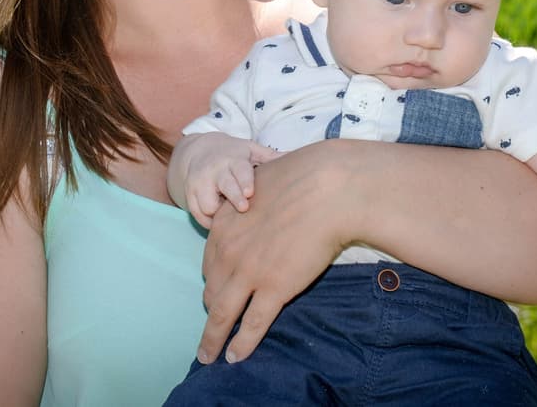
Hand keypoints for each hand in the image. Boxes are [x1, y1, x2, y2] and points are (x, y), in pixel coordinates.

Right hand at [182, 136, 278, 228]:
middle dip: (232, 197)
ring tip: (230, 215)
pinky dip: (207, 222)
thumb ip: (270, 156)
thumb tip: (296, 158)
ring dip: (219, 214)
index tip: (249, 192)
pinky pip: (197, 214)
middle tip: (243, 207)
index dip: (244, 181)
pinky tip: (218, 223)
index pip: (239, 170)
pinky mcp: (189, 195)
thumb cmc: (232, 153)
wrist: (197, 150)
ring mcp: (199, 183)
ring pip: (206, 204)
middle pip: (224, 186)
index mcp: (233, 159)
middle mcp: (214, 171)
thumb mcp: (250, 149)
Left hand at [196, 140, 349, 364]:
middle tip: (215, 324)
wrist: (327, 188)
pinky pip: (251, 325)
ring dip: (213, 339)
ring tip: (209, 355)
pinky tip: (234, 358)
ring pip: (222, 315)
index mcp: (223, 225)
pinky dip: (241, 345)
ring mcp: (248, 273)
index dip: (213, 280)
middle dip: (212, 309)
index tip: (217, 290)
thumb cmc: (301, 178)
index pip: (210, 263)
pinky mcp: (274, 289)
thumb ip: (248, 199)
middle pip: (211, 290)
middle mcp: (228, 251)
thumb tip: (253, 198)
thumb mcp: (258, 184)